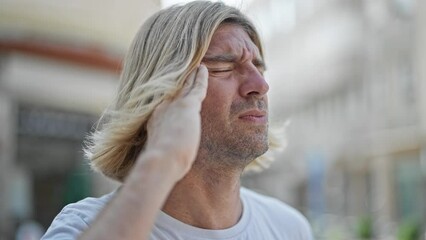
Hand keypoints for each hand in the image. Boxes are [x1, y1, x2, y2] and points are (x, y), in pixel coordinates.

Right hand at [143, 65, 207, 180]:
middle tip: (184, 70)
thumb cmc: (163, 164)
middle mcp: (162, 108)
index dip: (170, 95)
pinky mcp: (187, 105)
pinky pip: (196, 86)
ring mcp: (174, 105)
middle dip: (179, 81)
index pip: (165, 103)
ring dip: (190, 74)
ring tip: (195, 64)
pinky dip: (199, 76)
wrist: (163, 161)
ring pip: (184, 85)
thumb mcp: (161, 155)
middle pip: (173, 90)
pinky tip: (203, 68)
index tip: (172, 91)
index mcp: (155, 120)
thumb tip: (165, 163)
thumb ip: (164, 151)